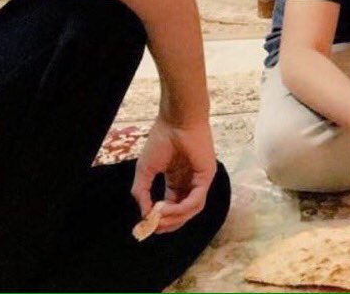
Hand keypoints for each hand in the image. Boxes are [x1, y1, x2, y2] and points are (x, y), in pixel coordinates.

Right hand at [131, 116, 216, 233]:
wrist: (176, 122)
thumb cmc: (161, 140)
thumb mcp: (145, 171)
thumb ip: (142, 193)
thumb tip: (144, 215)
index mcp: (177, 180)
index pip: (172, 205)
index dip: (161, 218)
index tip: (147, 225)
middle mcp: (190, 182)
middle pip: (183, 211)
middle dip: (168, 222)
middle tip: (154, 228)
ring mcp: (200, 180)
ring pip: (191, 209)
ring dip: (175, 218)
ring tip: (159, 220)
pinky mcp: (207, 176)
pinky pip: (196, 199)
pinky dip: (182, 208)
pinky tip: (167, 209)